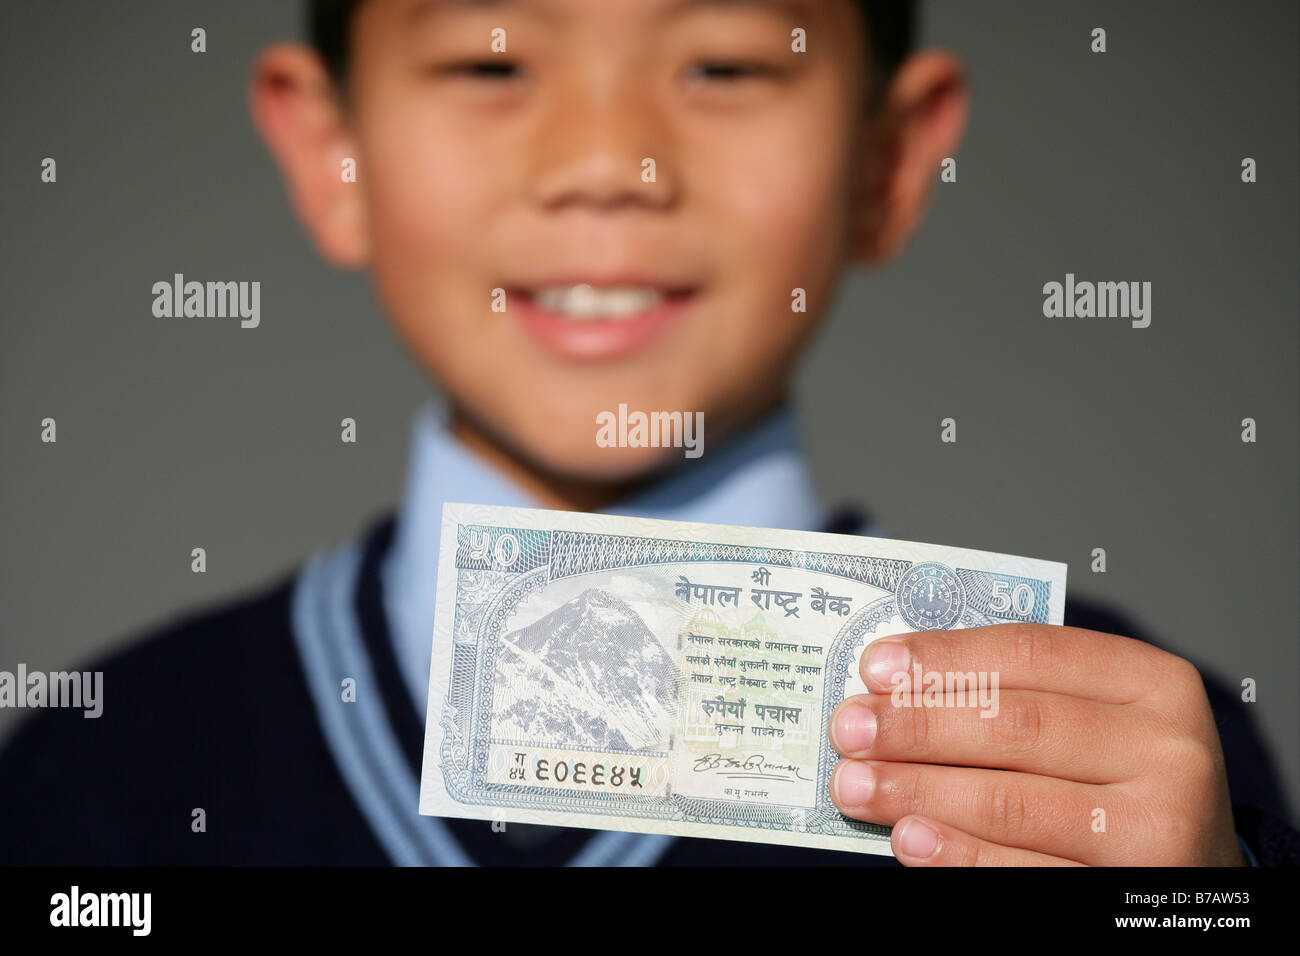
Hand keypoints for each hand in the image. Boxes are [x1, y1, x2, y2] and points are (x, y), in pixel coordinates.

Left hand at [826, 623, 1246, 864]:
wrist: (1190, 867)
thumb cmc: (1119, 778)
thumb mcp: (1092, 715)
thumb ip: (1013, 692)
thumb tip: (895, 684)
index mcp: (1151, 683)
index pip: (1031, 653)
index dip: (945, 657)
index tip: (874, 666)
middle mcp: (1165, 752)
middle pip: (1015, 726)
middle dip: (916, 724)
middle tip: (850, 729)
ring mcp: (1154, 830)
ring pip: (1010, 801)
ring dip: (917, 790)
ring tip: (856, 785)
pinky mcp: (1123, 894)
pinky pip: (1022, 871)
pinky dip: (956, 854)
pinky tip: (907, 837)